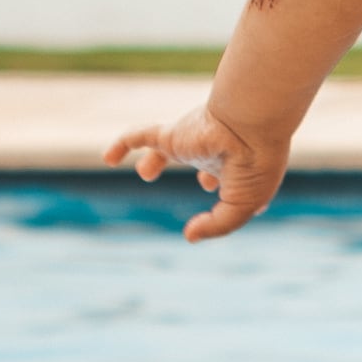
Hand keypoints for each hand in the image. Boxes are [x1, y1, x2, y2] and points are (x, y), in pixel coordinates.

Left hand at [111, 101, 285, 241]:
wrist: (249, 125)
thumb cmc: (254, 165)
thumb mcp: (243, 206)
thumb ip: (218, 225)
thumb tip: (189, 236)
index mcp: (238, 167)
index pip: (233, 179)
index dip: (234, 192)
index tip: (243, 202)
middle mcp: (215, 153)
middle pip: (206, 161)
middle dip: (206, 171)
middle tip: (207, 182)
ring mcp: (191, 142)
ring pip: (170, 148)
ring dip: (159, 159)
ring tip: (146, 172)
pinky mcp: (171, 135)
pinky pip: (139, 136)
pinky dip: (123, 144)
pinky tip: (108, 158)